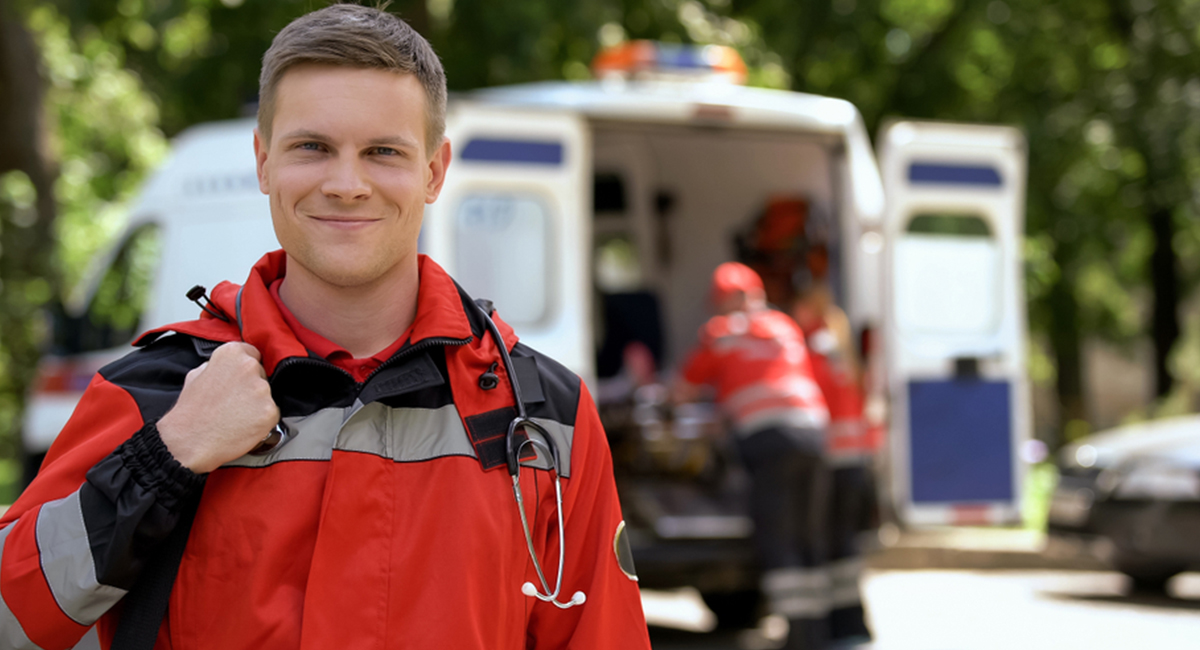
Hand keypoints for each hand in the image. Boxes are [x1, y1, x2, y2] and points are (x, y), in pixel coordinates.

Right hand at [158, 342, 279, 472]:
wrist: (188, 441)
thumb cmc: (190, 412)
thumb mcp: (196, 375)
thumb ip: (217, 365)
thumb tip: (228, 367)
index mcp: (231, 353)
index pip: (253, 354)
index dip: (247, 369)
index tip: (242, 379)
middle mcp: (249, 367)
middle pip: (262, 374)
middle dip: (252, 387)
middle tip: (235, 402)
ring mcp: (261, 389)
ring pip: (268, 395)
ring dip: (258, 404)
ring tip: (237, 416)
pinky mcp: (270, 411)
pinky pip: (272, 414)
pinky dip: (262, 421)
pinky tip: (244, 426)